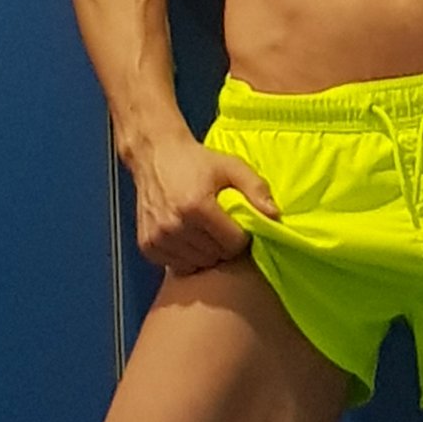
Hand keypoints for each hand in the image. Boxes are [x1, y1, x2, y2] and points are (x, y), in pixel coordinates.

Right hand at [133, 130, 280, 276]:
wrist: (155, 155)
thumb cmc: (197, 161)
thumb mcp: (231, 166)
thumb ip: (256, 188)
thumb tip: (275, 216)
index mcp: (197, 207)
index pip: (232, 244)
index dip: (240, 236)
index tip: (236, 223)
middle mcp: (174, 226)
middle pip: (215, 256)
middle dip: (223, 245)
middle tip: (220, 226)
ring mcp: (158, 238)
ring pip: (197, 264)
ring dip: (206, 253)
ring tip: (204, 231)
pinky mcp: (147, 246)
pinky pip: (177, 266)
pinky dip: (186, 257)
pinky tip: (188, 237)